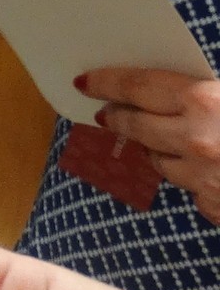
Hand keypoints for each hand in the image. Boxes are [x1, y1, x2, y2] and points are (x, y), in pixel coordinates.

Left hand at [79, 68, 219, 223]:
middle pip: (137, 126)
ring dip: (157, 150)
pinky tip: (209, 171)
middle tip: (107, 113)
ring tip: (167, 139)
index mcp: (205, 102)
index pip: (137, 86)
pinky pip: (190, 189)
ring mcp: (204, 178)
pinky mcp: (214, 207)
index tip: (84, 82)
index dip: (107, 83)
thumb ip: (203, 93)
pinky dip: (194, 178)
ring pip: (158, 161)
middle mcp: (197, 140)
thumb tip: (164, 90)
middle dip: (118, 117)